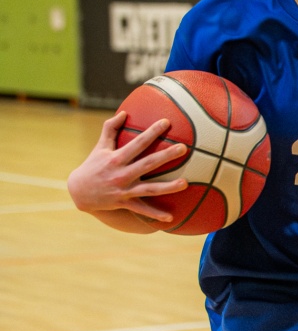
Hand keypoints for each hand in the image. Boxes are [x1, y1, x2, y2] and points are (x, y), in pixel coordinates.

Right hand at [67, 111, 187, 222]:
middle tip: (184, 148)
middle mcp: (121, 174)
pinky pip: (142, 210)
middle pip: (148, 164)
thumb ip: (110, 128)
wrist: (79, 191)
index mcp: (116, 158)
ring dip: (168, 187)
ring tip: (185, 183)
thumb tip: (124, 112)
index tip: (167, 122)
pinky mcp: (125, 203)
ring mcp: (124, 190)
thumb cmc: (93, 165)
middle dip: (166, 156)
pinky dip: (155, 215)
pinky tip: (171, 218)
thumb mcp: (100, 146)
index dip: (152, 132)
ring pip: (149, 189)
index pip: (138, 143)